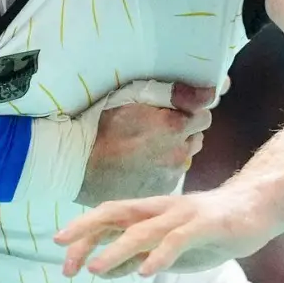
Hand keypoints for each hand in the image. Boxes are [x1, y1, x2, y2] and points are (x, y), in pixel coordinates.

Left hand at [55, 184, 275, 279]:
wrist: (257, 207)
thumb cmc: (209, 229)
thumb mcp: (168, 248)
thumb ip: (139, 255)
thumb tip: (104, 269)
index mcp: (149, 211)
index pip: (108, 217)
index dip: (82, 233)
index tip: (61, 256)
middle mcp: (160, 208)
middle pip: (115, 213)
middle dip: (86, 230)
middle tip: (61, 250)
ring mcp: (182, 214)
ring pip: (143, 229)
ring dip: (116, 249)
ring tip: (95, 268)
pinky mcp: (206, 224)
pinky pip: (178, 239)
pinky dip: (160, 255)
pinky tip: (147, 272)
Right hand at [76, 81, 215, 205]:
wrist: (75, 164)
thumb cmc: (99, 124)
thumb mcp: (131, 96)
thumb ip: (173, 93)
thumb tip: (209, 92)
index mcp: (173, 126)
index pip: (204, 114)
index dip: (189, 109)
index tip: (174, 109)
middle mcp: (178, 153)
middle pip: (196, 136)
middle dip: (183, 129)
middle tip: (157, 127)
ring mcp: (170, 175)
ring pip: (185, 157)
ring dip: (174, 149)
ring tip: (147, 146)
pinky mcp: (160, 190)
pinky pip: (171, 174)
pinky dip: (163, 168)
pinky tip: (142, 164)